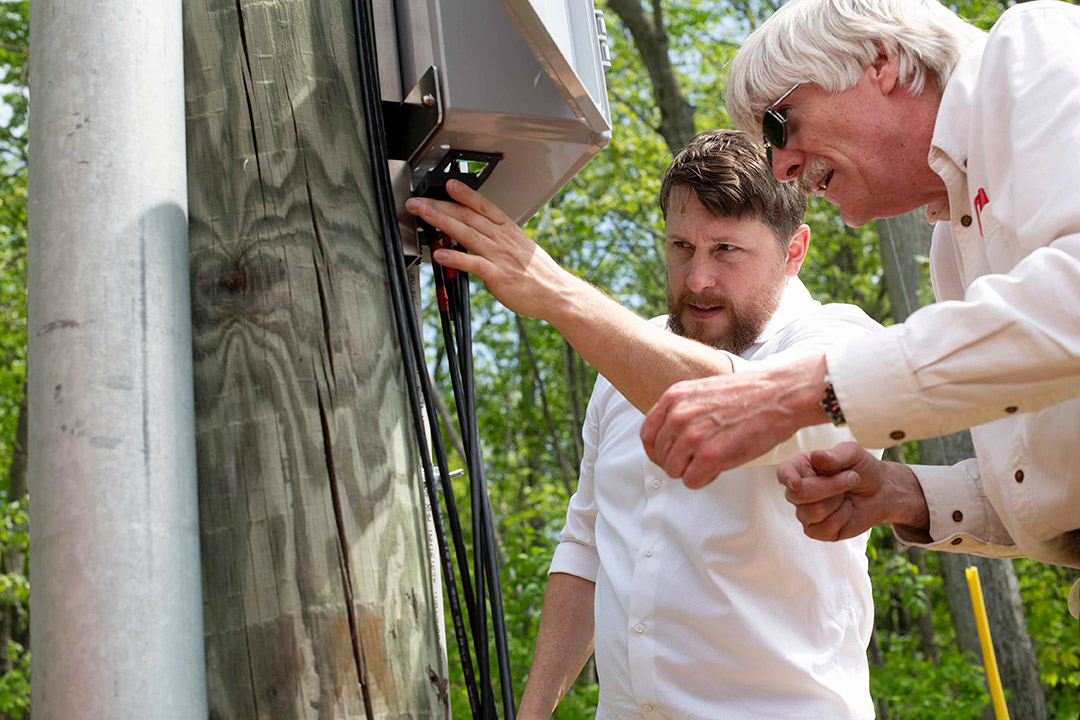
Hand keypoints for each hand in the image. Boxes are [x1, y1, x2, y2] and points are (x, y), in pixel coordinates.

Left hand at [404, 180, 569, 319]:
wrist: (556, 293)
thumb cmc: (539, 273)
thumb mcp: (520, 247)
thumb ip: (498, 239)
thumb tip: (478, 233)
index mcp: (508, 230)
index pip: (483, 206)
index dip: (465, 193)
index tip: (448, 184)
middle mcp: (502, 239)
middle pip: (468, 216)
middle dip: (440, 206)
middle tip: (418, 201)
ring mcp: (499, 256)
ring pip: (467, 234)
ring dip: (442, 222)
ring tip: (423, 214)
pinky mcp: (497, 275)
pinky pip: (473, 264)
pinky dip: (455, 258)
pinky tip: (440, 254)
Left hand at [640, 354, 826, 486]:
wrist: (781, 395)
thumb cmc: (750, 394)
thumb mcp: (703, 391)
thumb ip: (682, 409)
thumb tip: (670, 435)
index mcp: (674, 397)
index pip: (647, 435)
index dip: (657, 452)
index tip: (670, 457)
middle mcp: (679, 415)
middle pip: (660, 456)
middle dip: (678, 463)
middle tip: (699, 461)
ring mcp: (694, 435)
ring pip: (674, 471)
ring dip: (691, 472)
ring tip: (712, 463)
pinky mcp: (712, 455)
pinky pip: (692, 481)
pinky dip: (704, 480)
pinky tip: (719, 469)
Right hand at [777, 441, 928, 540]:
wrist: (881, 491)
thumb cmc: (863, 468)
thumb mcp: (853, 454)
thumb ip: (834, 456)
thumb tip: (816, 456)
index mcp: (800, 467)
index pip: (784, 472)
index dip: (788, 478)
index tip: (796, 482)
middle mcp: (797, 490)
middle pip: (800, 494)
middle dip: (831, 487)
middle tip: (852, 477)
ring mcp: (805, 512)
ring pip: (813, 511)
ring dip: (838, 502)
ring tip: (846, 494)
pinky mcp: (817, 530)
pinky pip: (824, 528)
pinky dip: (842, 517)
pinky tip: (846, 509)